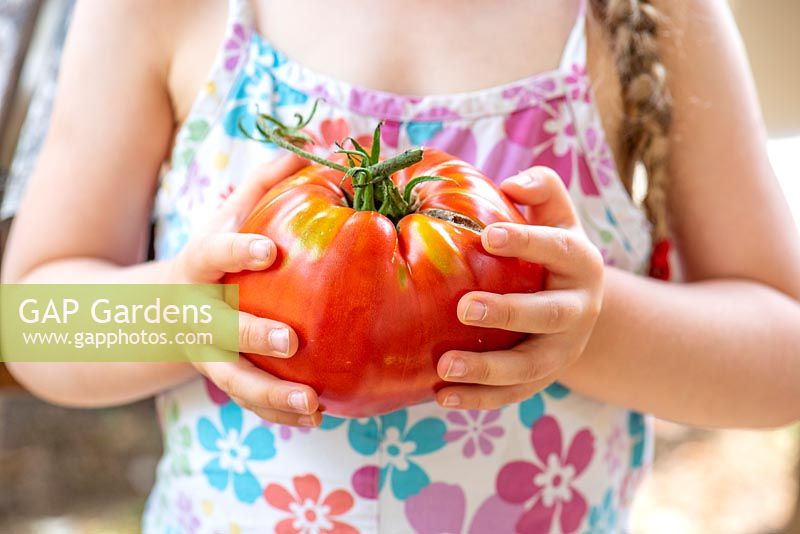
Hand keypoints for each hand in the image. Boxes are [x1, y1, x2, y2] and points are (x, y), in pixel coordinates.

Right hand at [164, 154, 322, 426]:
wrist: (163, 311)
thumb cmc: (213, 258)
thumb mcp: (227, 218)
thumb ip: (262, 186)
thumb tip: (306, 148)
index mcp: (197, 268)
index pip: (210, 255)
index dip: (236, 251)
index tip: (268, 251)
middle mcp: (196, 314)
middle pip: (218, 329)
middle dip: (251, 336)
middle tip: (292, 341)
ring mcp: (207, 354)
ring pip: (233, 381)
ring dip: (270, 396)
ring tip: (311, 403)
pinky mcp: (224, 379)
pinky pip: (250, 401)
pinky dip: (279, 412)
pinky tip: (316, 413)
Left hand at [435, 167, 603, 409]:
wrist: (577, 301)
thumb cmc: (550, 249)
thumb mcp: (555, 215)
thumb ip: (541, 190)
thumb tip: (511, 183)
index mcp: (581, 263)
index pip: (557, 249)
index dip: (526, 243)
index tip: (487, 235)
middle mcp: (580, 310)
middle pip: (549, 315)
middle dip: (508, 313)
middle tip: (464, 308)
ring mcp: (563, 350)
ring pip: (529, 366)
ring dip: (487, 369)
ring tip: (444, 366)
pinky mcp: (542, 379)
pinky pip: (512, 394)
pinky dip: (479, 399)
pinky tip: (442, 396)